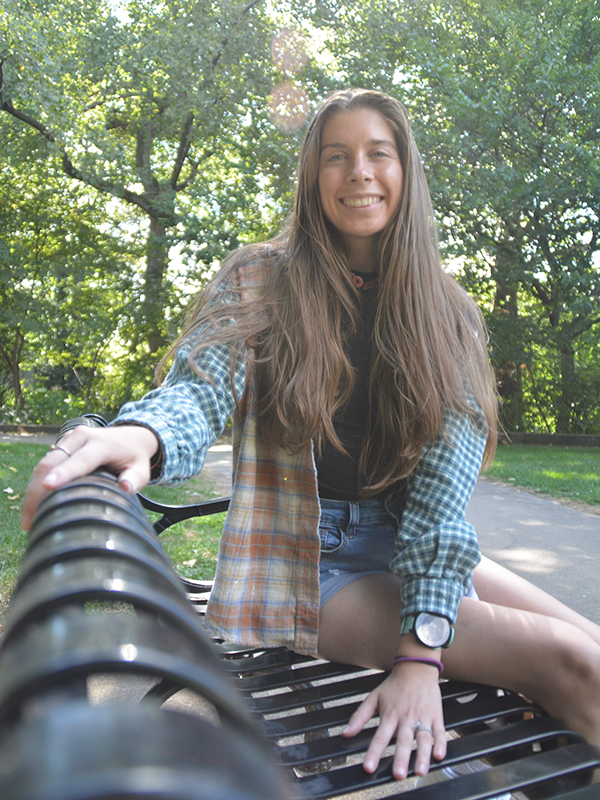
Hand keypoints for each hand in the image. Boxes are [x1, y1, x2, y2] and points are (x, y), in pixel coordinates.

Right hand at [21, 425, 159, 530]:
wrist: (130, 436)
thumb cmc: (134, 457)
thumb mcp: (141, 468)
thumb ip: (135, 478)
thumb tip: (126, 488)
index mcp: (101, 444)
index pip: (81, 460)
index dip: (64, 473)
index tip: (49, 485)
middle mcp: (81, 437)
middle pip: (52, 462)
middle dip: (38, 490)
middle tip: (30, 520)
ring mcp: (68, 439)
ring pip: (43, 463)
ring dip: (33, 490)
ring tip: (28, 519)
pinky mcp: (62, 445)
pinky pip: (44, 464)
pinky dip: (37, 484)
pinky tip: (34, 506)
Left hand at [341, 660, 445, 779]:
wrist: (416, 668)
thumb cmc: (394, 685)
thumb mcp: (374, 697)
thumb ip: (360, 716)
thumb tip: (346, 733)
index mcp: (390, 715)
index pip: (380, 736)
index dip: (374, 753)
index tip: (369, 767)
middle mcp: (406, 717)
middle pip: (402, 740)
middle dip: (400, 758)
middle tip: (398, 775)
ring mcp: (422, 717)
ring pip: (423, 738)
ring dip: (422, 756)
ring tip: (419, 771)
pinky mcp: (436, 715)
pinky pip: (440, 731)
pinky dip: (440, 744)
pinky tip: (439, 756)